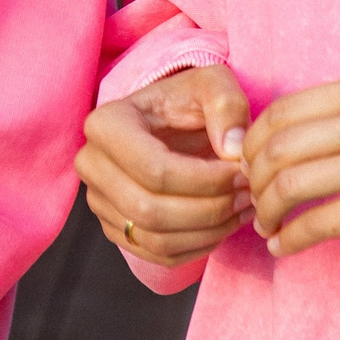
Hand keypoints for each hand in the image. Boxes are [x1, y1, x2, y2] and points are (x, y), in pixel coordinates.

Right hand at [77, 62, 254, 268]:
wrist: (167, 122)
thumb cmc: (188, 101)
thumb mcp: (211, 84)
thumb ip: (227, 105)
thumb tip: (233, 150)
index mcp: (106, 124)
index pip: (155, 170)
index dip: (207, 180)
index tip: (243, 172)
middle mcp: (91, 164)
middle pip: (150, 210)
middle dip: (210, 209)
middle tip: (247, 195)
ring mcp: (98, 200)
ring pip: (155, 238)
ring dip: (208, 232)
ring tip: (242, 209)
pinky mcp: (115, 228)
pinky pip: (157, 254)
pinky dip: (198, 247)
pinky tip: (223, 224)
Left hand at [242, 70, 339, 258]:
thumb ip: (333, 115)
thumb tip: (258, 140)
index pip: (282, 109)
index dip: (254, 140)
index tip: (246, 164)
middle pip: (279, 146)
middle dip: (253, 177)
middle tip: (251, 197)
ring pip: (290, 183)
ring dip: (266, 208)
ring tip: (265, 222)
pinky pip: (317, 224)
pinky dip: (290, 238)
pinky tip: (283, 245)